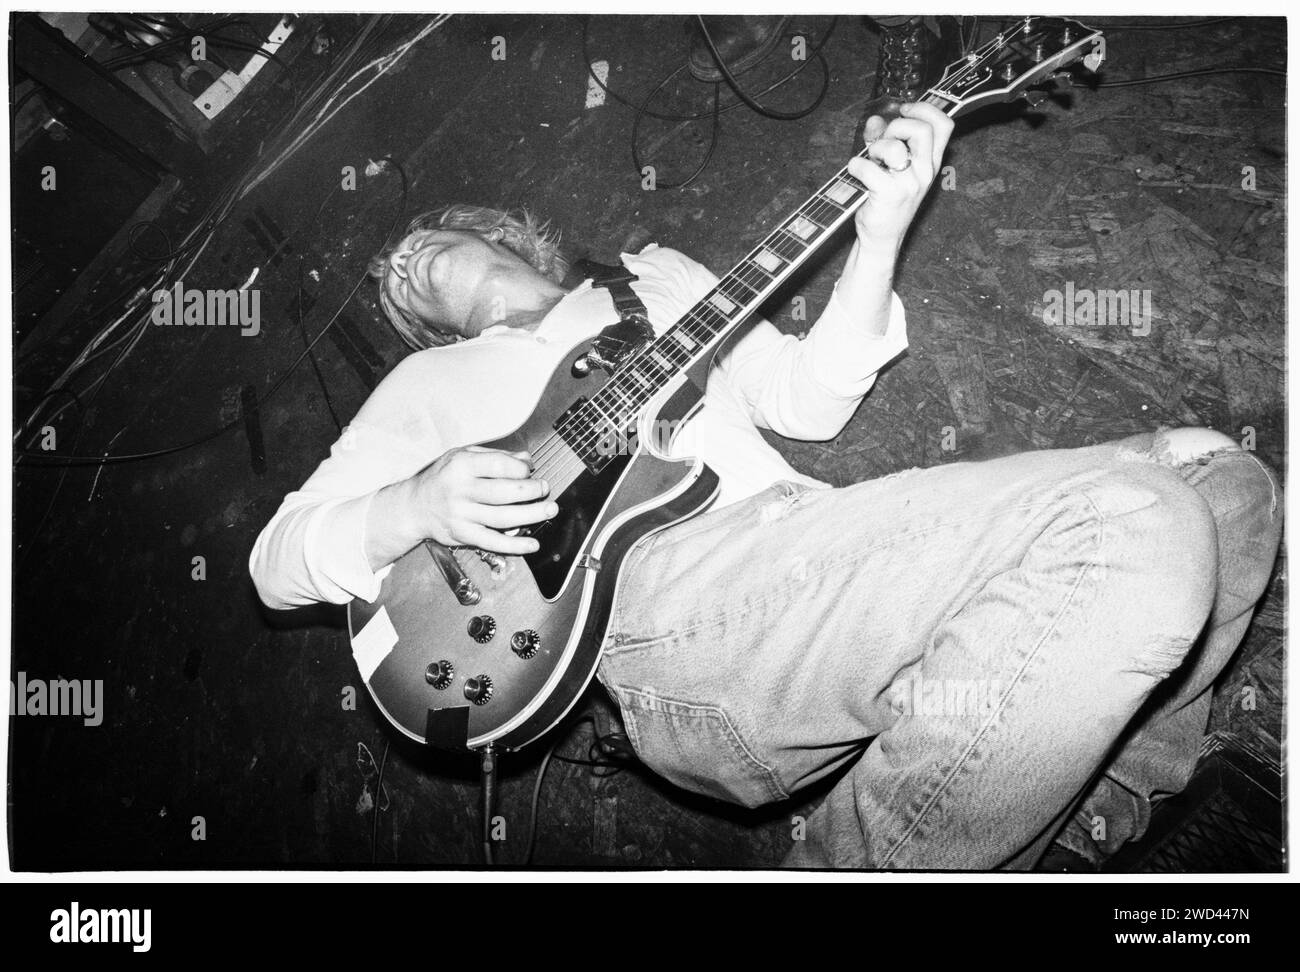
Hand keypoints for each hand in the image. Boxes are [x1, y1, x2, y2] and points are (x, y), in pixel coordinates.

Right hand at [402, 445, 554, 554]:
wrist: (415, 506)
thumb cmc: (443, 477)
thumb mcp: (463, 456)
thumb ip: (495, 456)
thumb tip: (527, 459)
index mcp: (461, 466)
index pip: (498, 465)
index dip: (520, 468)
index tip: (530, 471)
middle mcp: (460, 490)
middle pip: (504, 493)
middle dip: (531, 491)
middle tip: (544, 489)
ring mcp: (461, 515)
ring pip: (502, 518)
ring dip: (531, 515)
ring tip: (549, 510)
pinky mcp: (463, 535)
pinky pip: (492, 542)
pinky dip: (515, 545)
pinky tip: (532, 543)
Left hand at [846, 102, 954, 251]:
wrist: (882, 237)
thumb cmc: (886, 200)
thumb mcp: (890, 167)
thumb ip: (883, 139)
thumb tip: (874, 120)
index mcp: (930, 162)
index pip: (944, 125)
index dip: (924, 109)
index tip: (904, 110)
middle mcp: (925, 172)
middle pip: (922, 129)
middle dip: (897, 126)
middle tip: (884, 141)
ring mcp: (910, 184)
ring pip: (893, 147)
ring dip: (875, 148)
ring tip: (870, 160)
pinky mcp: (890, 194)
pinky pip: (868, 167)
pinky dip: (856, 165)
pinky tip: (855, 172)